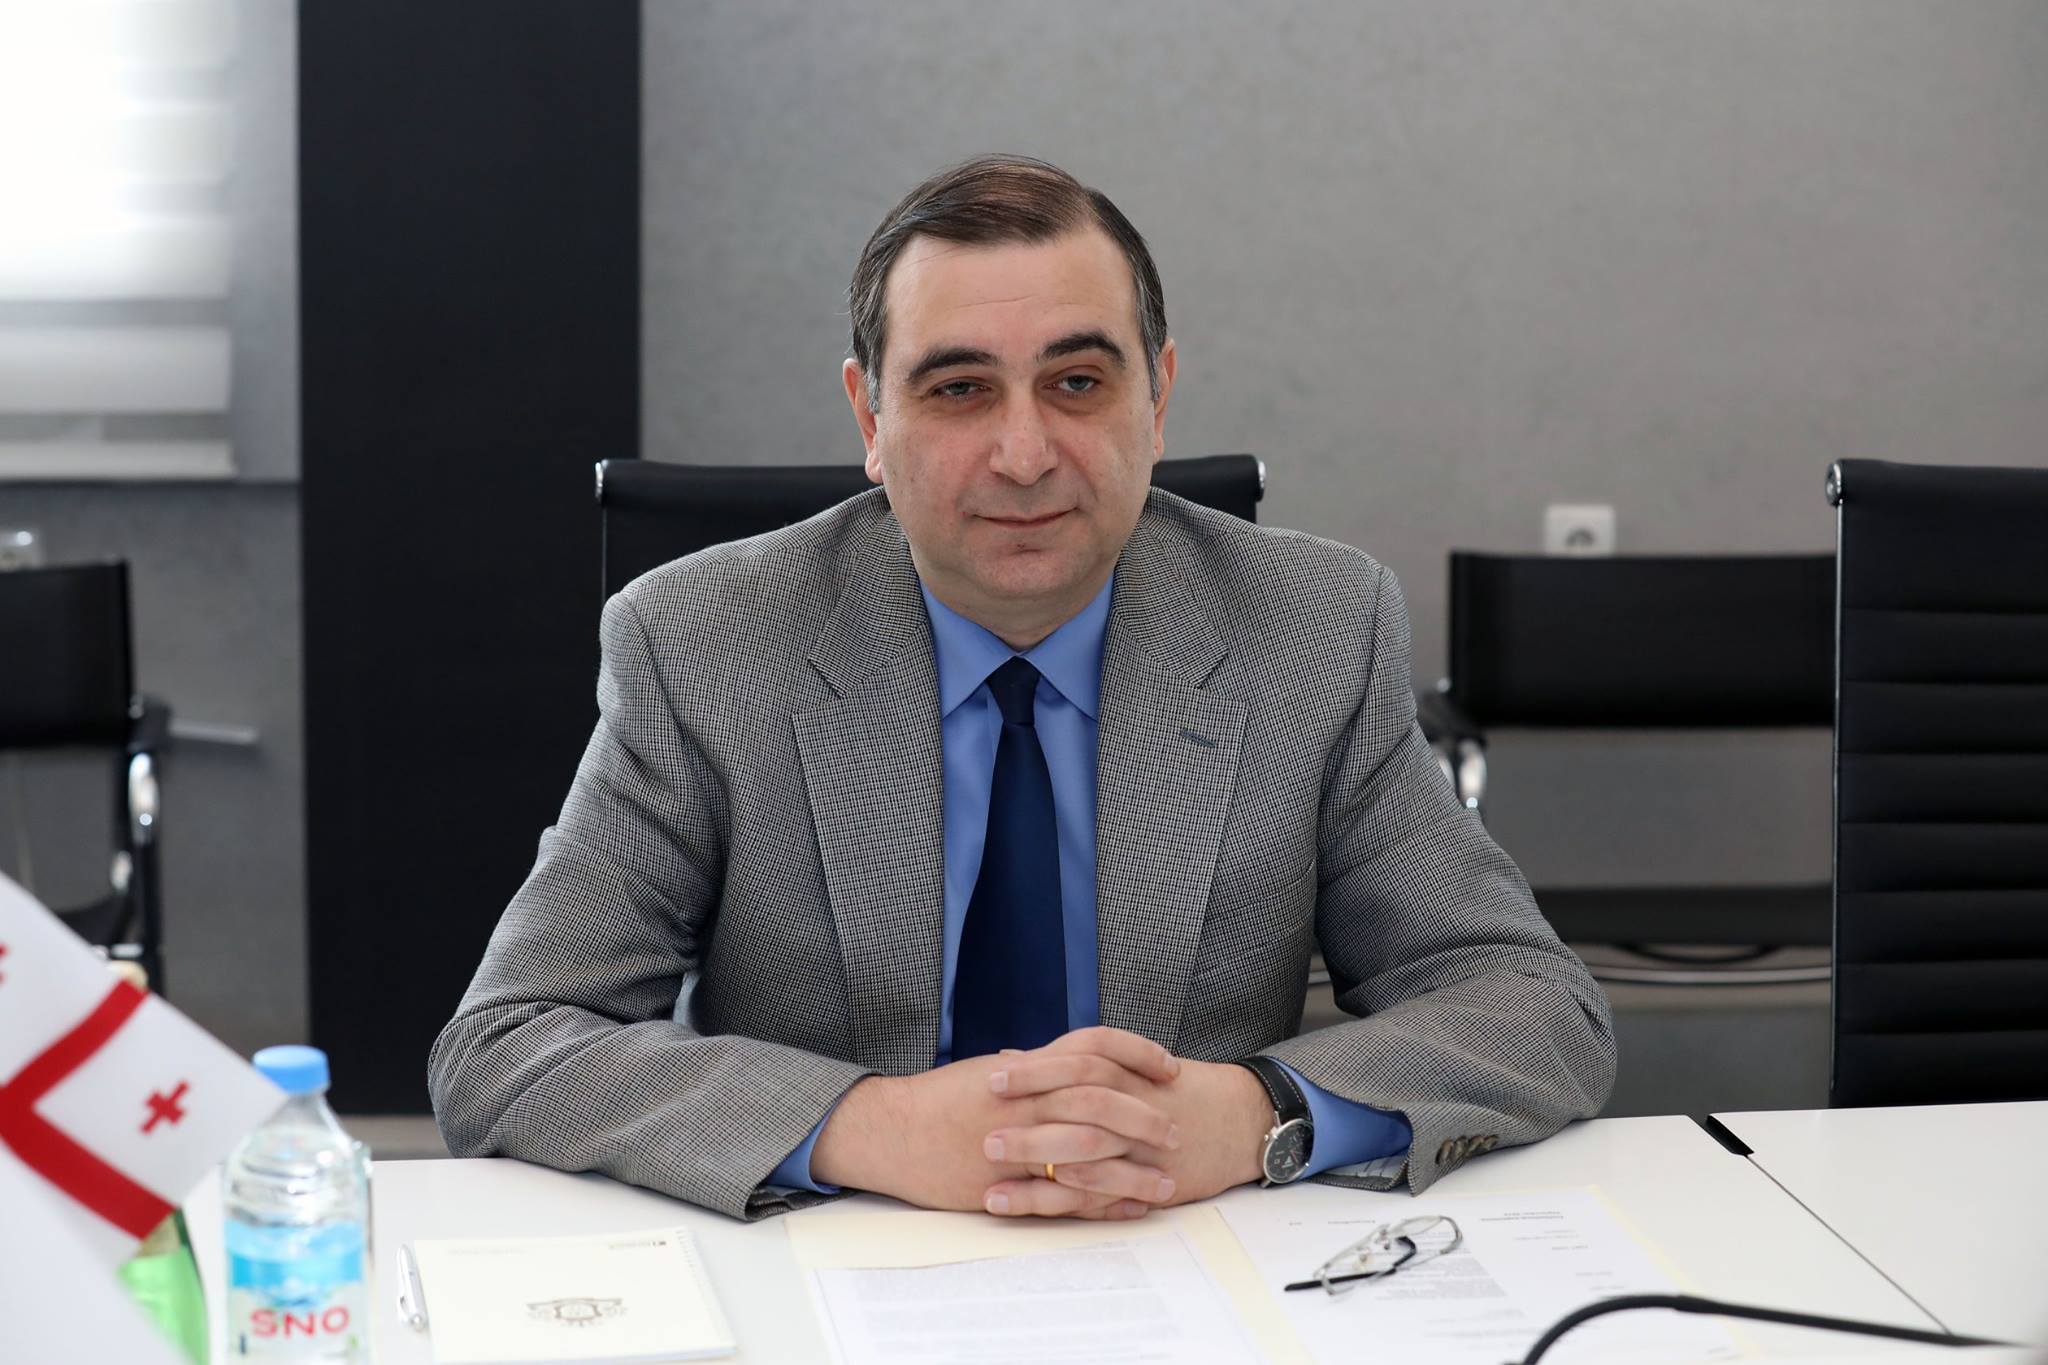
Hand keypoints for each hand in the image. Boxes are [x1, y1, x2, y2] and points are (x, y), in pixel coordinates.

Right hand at [809, 1037, 1179, 1218]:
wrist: (888, 1131)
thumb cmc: (937, 1100)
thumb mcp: (989, 1073)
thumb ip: (1032, 1070)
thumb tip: (1061, 1064)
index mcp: (1027, 1069)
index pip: (1095, 1047)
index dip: (1138, 1053)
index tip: (1169, 1066)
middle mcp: (1025, 1101)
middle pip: (1102, 1101)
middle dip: (1146, 1117)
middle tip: (1176, 1130)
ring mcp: (1015, 1143)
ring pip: (1090, 1154)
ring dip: (1135, 1170)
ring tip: (1168, 1183)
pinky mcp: (1003, 1183)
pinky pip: (1063, 1196)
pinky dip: (1101, 1203)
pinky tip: (1127, 1209)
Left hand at [981, 1030, 1271, 1217]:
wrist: (1240, 1118)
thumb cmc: (1177, 1090)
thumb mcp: (1129, 1066)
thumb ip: (1073, 1062)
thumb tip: (1012, 1056)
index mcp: (1127, 1071)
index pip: (1078, 1061)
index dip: (1036, 1069)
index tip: (993, 1075)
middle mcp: (1133, 1104)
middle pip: (1077, 1102)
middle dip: (1029, 1112)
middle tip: (985, 1121)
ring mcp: (1140, 1146)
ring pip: (1083, 1150)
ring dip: (1033, 1156)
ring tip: (990, 1162)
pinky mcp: (1143, 1182)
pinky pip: (1092, 1194)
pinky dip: (1050, 1198)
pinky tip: (1014, 1201)